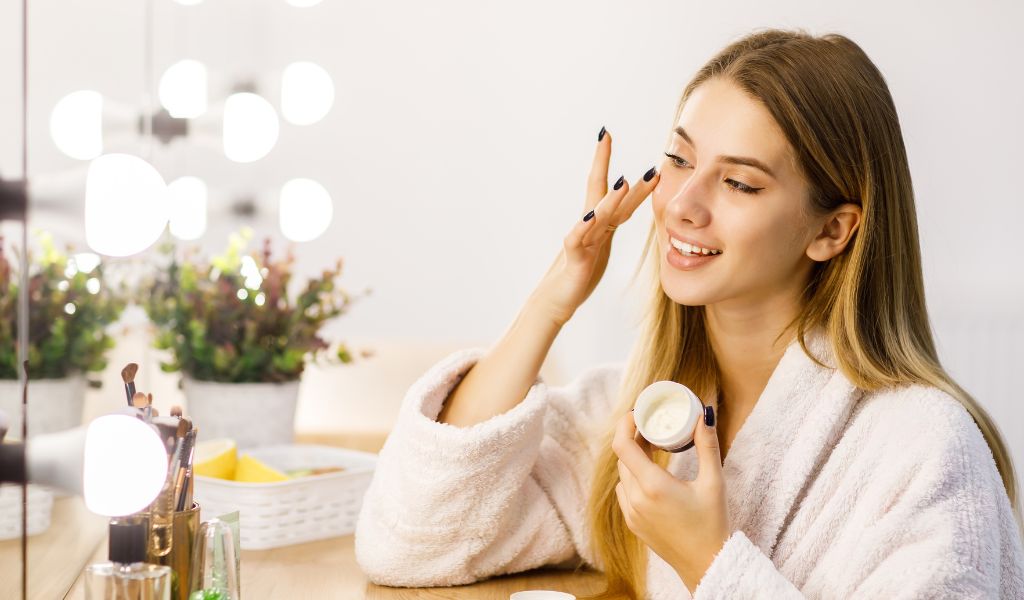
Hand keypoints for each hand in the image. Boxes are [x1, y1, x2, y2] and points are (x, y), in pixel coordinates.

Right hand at [534, 127, 659, 325]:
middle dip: (601, 162)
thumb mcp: (600, 245)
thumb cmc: (579, 273)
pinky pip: (579, 242)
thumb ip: (608, 225)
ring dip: (610, 199)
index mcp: (599, 223)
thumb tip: (621, 206)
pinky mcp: (576, 260)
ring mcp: (581, 241)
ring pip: (597, 216)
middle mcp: (589, 226)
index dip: (613, 165)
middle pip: (599, 191)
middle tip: (605, 135)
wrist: (555, 299)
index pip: (610, 189)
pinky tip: (591, 217)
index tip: (609, 135)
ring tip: (623, 182)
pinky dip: (584, 229)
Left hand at [612, 405, 731, 593]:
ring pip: (623, 475)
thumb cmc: (712, 524)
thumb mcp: (713, 482)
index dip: (624, 425)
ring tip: (653, 449)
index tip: (636, 414)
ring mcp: (631, 513)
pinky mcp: (633, 524)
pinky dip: (633, 478)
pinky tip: (651, 476)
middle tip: (652, 428)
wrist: (706, 564)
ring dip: (633, 460)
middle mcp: (636, 499)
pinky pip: (625, 492)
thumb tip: (704, 414)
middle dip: (634, 440)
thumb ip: (707, 445)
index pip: (622, 446)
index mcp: (653, 486)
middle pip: (623, 458)